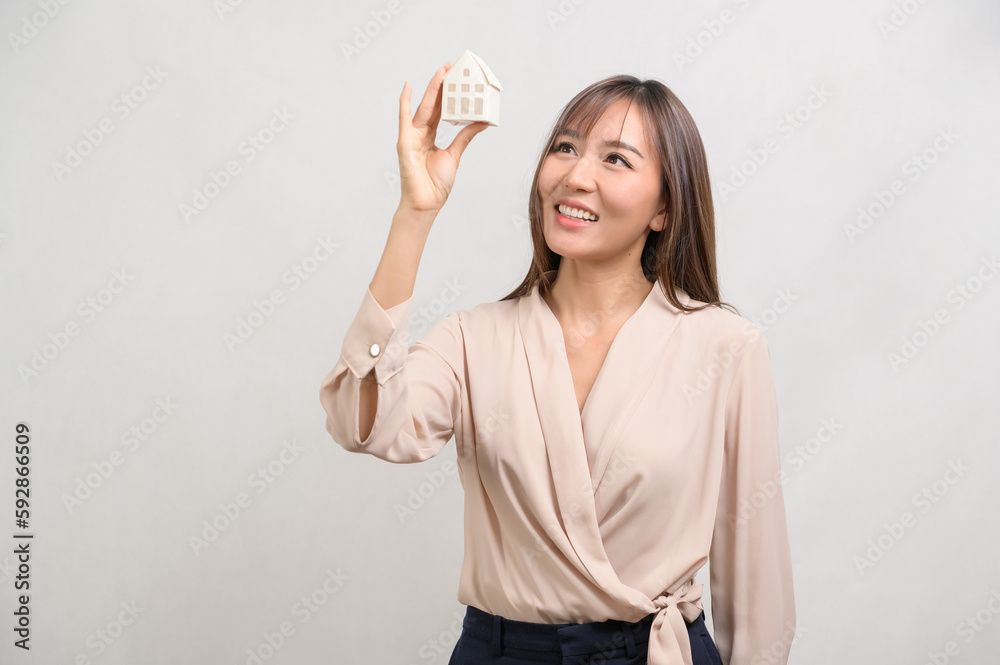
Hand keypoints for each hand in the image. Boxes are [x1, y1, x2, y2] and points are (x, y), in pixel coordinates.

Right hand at [396, 63, 488, 214]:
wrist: (426, 202)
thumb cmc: (436, 184)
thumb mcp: (455, 154)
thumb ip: (466, 135)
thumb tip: (482, 121)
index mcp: (430, 137)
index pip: (439, 110)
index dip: (447, 95)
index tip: (456, 78)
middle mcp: (419, 134)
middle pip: (432, 105)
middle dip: (441, 85)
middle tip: (450, 67)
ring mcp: (411, 136)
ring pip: (423, 108)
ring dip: (431, 88)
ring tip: (441, 71)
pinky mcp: (405, 142)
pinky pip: (404, 118)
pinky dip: (405, 102)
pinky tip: (408, 86)